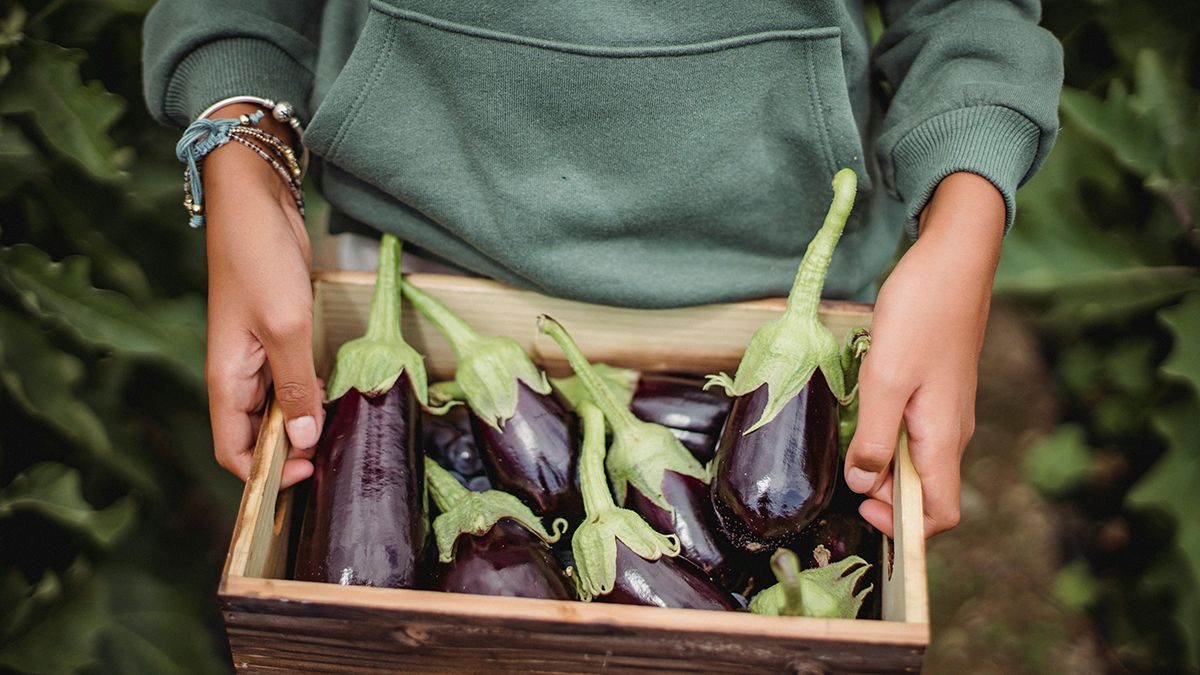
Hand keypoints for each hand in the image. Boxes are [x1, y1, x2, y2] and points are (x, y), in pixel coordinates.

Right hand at [204, 103, 323, 487]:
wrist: (256, 200)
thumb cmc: (260, 258)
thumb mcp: (285, 326)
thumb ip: (294, 387)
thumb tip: (300, 441)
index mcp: (225, 379)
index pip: (233, 451)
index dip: (265, 474)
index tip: (305, 475)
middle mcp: (237, 374)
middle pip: (256, 436)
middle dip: (288, 455)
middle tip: (332, 462)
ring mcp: (257, 355)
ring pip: (277, 410)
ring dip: (302, 426)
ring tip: (339, 438)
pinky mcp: (278, 336)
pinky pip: (290, 381)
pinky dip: (310, 395)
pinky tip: (337, 399)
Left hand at [844, 172, 1004, 536]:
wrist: (953, 259)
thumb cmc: (922, 313)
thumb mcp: (885, 378)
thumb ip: (873, 437)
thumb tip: (863, 483)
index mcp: (943, 438)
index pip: (940, 514)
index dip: (902, 525)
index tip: (861, 506)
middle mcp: (950, 431)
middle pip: (921, 489)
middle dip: (882, 490)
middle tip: (841, 465)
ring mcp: (944, 410)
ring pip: (913, 457)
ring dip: (879, 459)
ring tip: (846, 434)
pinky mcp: (935, 389)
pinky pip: (911, 429)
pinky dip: (884, 432)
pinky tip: (861, 407)